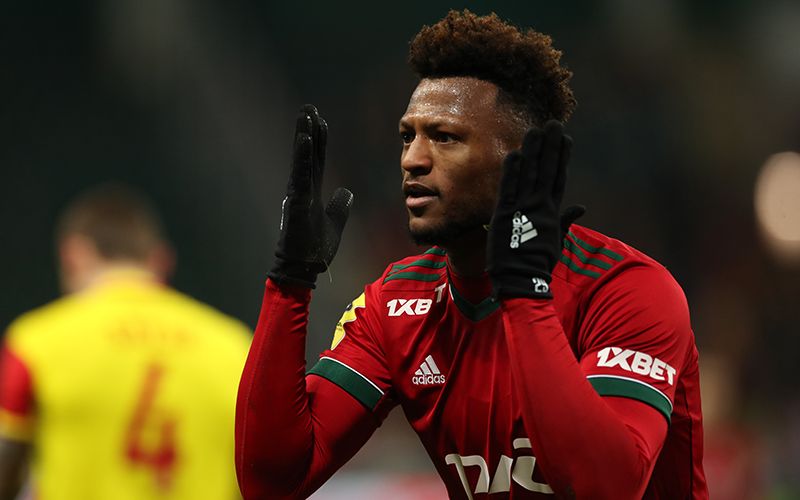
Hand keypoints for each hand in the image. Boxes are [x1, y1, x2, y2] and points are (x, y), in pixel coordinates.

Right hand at [268, 105, 353, 288]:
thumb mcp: (334, 222)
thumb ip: (339, 206)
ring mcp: (299, 193)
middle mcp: (304, 188)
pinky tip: (304, 138)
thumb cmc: (314, 249)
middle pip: (309, 153)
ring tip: (305, 114)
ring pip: (303, 159)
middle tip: (309, 107)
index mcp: (313, 191)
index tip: (320, 120)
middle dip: (309, 129)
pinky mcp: (297, 200)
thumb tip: (346, 192)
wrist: (303, 268)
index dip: (319, 140)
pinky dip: (302, 155)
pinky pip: (302, 173)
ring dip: (303, 135)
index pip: (317, 159)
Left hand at [487, 120, 582, 298]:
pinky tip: (515, 153)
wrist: (522, 280)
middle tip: (554, 124)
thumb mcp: (556, 242)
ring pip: (530, 175)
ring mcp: (523, 210)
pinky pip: (509, 189)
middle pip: (547, 171)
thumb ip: (566, 221)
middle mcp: (540, 207)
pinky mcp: (506, 214)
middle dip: (551, 147)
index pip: (558, 179)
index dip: (562, 158)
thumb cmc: (537, 263)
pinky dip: (513, 172)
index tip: (566, 139)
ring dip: (533, 152)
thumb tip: (580, 208)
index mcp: (552, 213)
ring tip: (536, 130)